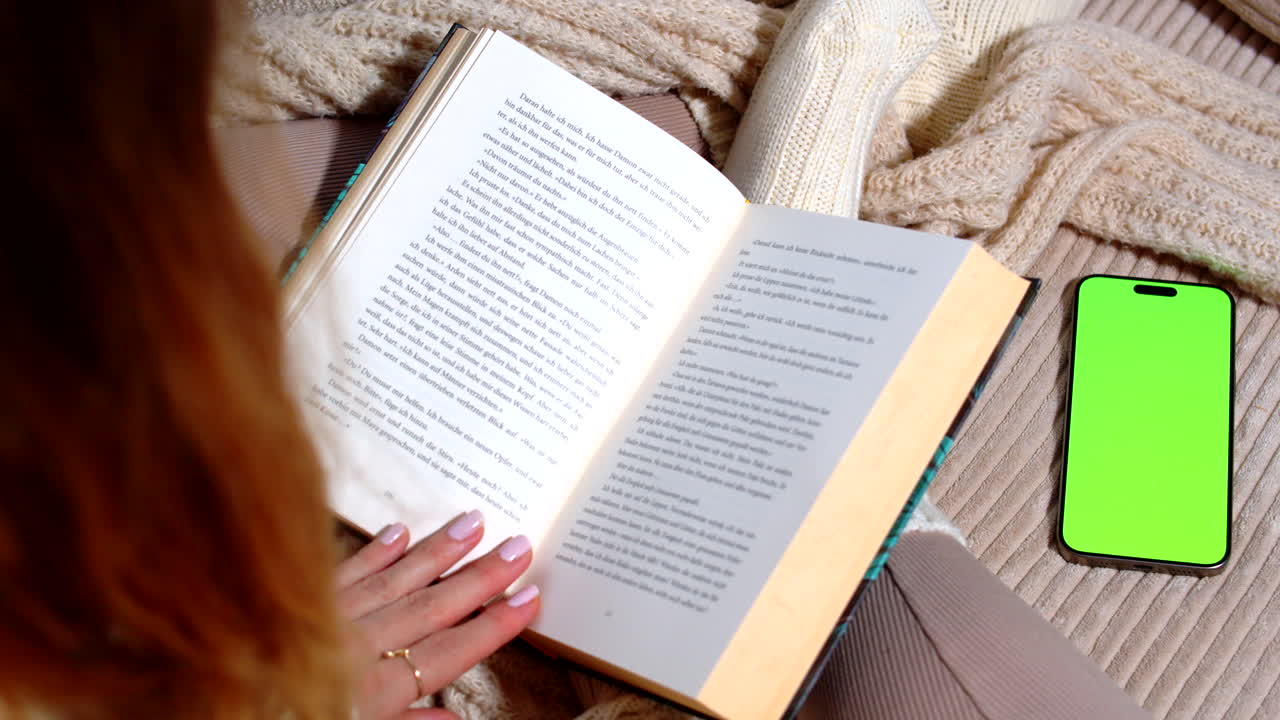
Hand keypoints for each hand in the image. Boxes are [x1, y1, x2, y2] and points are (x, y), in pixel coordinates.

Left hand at [335, 511, 539, 718]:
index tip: (529, 598)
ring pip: (394, 580)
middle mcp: (358, 648)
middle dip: (480, 576)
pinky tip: (399, 532)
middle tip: (517, 547)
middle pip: (432, 607)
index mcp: (377, 691)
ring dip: (438, 552)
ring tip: (473, 523)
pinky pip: (344, 572)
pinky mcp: (301, 602)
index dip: (492, 626)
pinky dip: (374, 552)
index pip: (449, 652)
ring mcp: (329, 619)